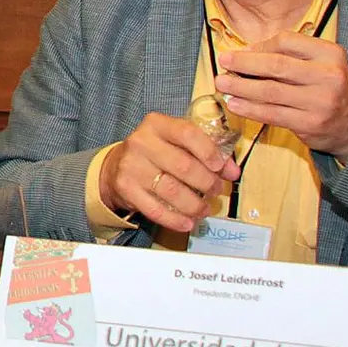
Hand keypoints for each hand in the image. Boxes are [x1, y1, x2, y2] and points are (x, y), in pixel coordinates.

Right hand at [101, 112, 240, 231]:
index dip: (208, 151)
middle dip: (206, 183)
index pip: (187, 133)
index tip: (220, 167)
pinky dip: (175, 219)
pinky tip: (187, 222)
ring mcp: (131, 166)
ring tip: (204, 209)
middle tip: (215, 191)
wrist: (115, 166)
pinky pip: (155, 209)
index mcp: (156, 124)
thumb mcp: (176, 142)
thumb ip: (205, 151)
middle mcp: (141, 142)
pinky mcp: (126, 188)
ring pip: (172, 191)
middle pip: (183, 166)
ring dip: (194, 205)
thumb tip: (232, 171)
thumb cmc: (154, 153)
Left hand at [216, 32, 347, 158]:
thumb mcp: (320, 63)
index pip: (287, 41)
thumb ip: (290, 54)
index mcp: (330, 54)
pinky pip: (272, 114)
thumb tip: (246, 52)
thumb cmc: (329, 88)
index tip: (239, 51)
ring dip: (240, 87)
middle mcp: (328, 75)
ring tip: (222, 84)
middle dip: (244, 64)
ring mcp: (320, 102)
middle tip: (223, 62)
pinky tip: (234, 104)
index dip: (259, 46)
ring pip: (270, 91)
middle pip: (276, 65)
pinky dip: (249, 109)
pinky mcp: (310, 124)